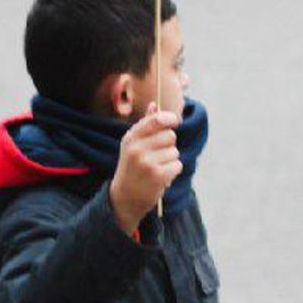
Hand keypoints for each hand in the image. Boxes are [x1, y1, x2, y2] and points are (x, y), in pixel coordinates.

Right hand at [108, 103, 181, 236]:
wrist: (124, 198)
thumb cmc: (131, 167)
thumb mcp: (132, 145)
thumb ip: (145, 125)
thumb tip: (154, 105)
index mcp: (130, 138)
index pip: (155, 120)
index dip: (169, 118)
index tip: (175, 120)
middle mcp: (137, 149)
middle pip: (170, 135)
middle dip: (168, 145)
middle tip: (157, 156)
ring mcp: (147, 163)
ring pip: (174, 152)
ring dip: (170, 160)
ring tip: (156, 168)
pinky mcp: (158, 176)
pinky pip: (177, 165)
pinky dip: (173, 171)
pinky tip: (161, 177)